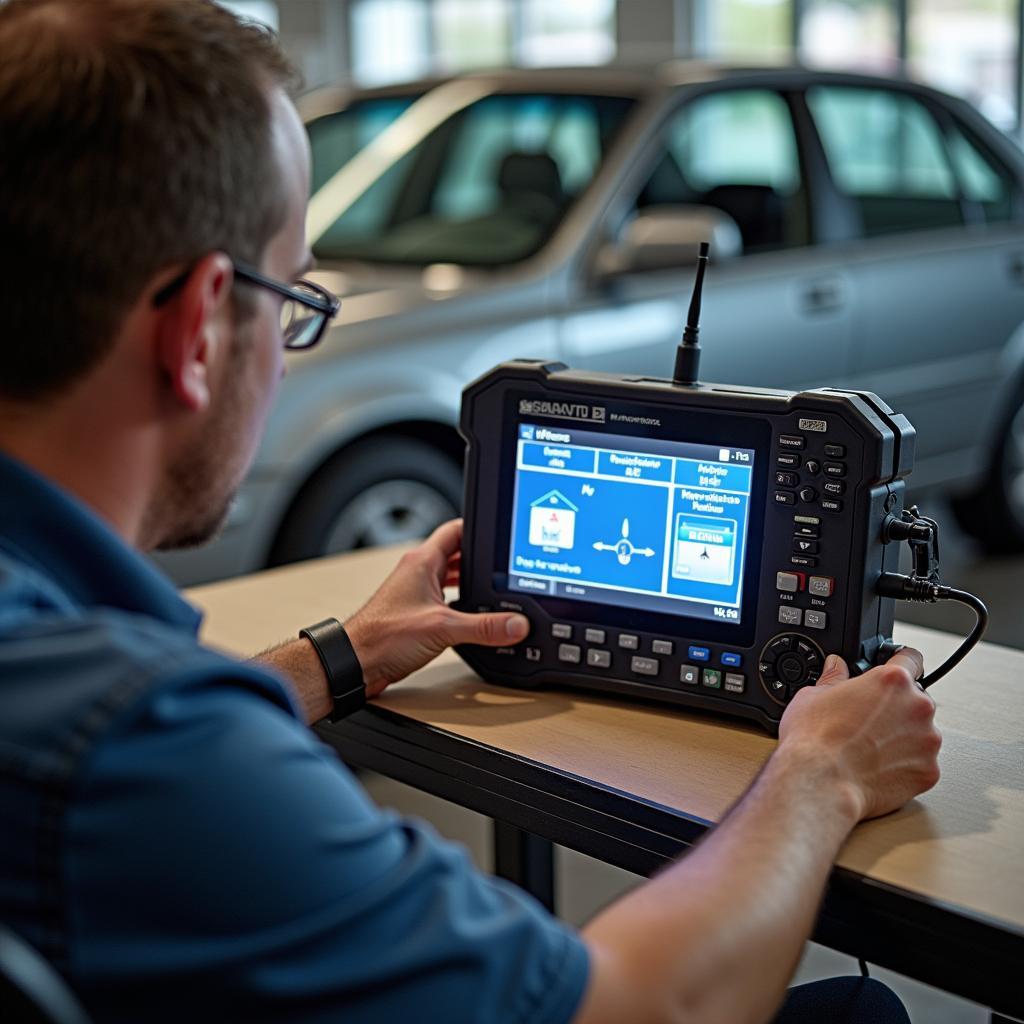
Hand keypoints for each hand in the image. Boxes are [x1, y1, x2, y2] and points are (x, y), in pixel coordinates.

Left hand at [344, 519, 529, 696]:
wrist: (356, 663)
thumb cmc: (382, 636)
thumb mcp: (443, 628)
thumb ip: (483, 626)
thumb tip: (516, 623)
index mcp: (422, 562)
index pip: (455, 530)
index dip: (479, 528)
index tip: (501, 534)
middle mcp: (417, 572)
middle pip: (456, 554)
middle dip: (480, 561)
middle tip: (503, 568)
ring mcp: (415, 592)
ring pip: (449, 578)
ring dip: (469, 583)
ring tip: (493, 592)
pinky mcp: (415, 613)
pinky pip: (444, 600)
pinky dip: (459, 604)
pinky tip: (471, 616)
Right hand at [778, 648, 941, 821]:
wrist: (820, 783)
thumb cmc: (814, 739)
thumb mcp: (813, 695)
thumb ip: (833, 678)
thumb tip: (835, 667)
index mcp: (891, 680)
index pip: (911, 658)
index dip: (901, 662)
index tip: (899, 668)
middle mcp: (917, 706)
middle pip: (916, 699)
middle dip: (898, 708)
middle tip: (869, 721)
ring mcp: (928, 741)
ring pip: (922, 733)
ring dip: (904, 737)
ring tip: (871, 749)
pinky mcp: (928, 771)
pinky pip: (922, 763)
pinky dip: (906, 766)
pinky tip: (878, 767)